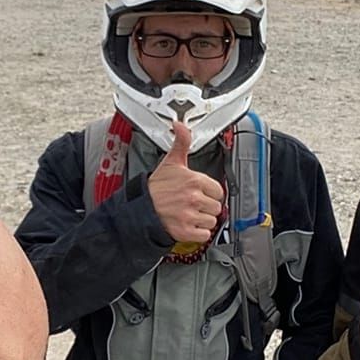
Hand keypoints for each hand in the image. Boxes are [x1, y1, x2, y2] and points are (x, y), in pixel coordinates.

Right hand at [148, 120, 223, 244]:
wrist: (140, 207)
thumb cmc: (156, 187)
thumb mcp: (171, 162)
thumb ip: (181, 142)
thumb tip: (180, 125)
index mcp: (194, 180)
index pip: (218, 191)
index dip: (210, 193)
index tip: (201, 193)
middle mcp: (193, 198)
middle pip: (216, 207)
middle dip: (206, 207)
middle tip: (193, 204)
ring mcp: (189, 215)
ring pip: (211, 221)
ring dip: (203, 220)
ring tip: (190, 214)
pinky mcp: (184, 231)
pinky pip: (204, 235)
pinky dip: (198, 233)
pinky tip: (189, 224)